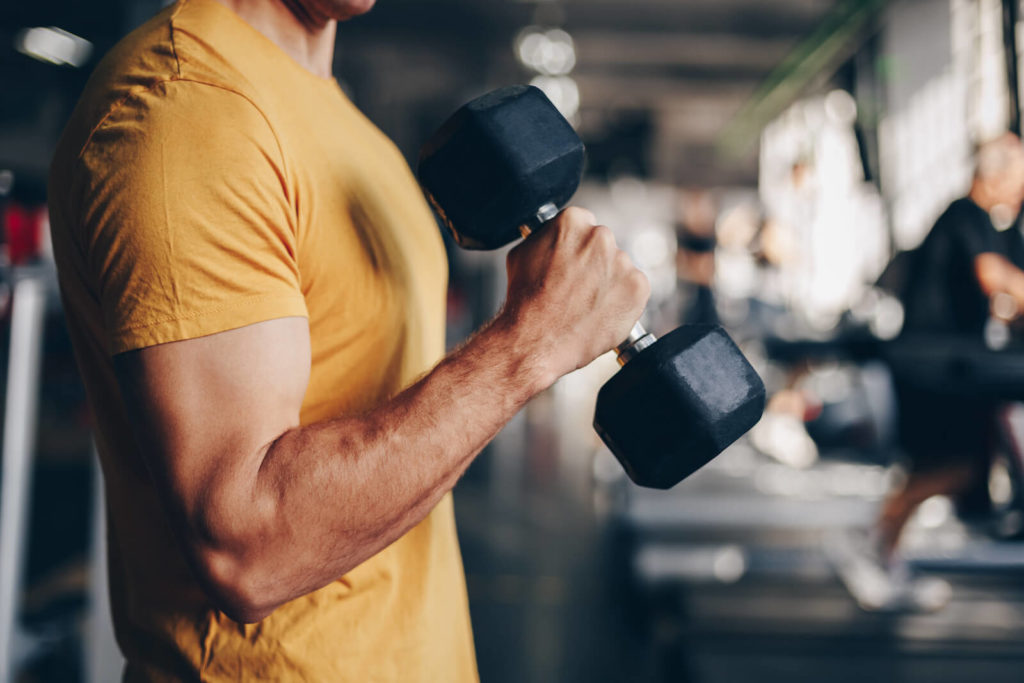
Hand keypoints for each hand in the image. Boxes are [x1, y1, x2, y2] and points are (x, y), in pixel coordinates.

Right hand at [497, 206, 649, 381]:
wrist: (538, 340)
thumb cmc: (526, 301)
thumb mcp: (522, 253)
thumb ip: (545, 237)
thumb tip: (553, 235)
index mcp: (573, 220)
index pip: (582, 226)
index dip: (574, 249)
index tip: (570, 265)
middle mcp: (601, 236)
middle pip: (602, 246)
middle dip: (593, 264)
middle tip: (577, 288)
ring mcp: (622, 261)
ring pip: (618, 268)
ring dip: (608, 282)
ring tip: (586, 305)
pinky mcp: (638, 287)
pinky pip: (634, 289)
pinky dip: (622, 301)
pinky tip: (600, 312)